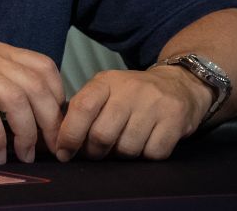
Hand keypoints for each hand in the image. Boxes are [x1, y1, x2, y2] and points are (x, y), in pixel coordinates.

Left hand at [55, 67, 212, 160]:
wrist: (178, 84)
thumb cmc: (132, 96)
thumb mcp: (106, 92)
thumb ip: (83, 111)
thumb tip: (59, 143)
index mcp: (107, 82)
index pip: (82, 107)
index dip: (69, 135)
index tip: (63, 153)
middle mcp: (130, 89)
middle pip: (102, 134)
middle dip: (95, 152)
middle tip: (98, 152)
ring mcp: (154, 103)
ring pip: (127, 148)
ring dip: (122, 154)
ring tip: (125, 143)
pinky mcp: (175, 119)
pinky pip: (152, 153)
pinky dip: (147, 155)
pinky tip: (147, 142)